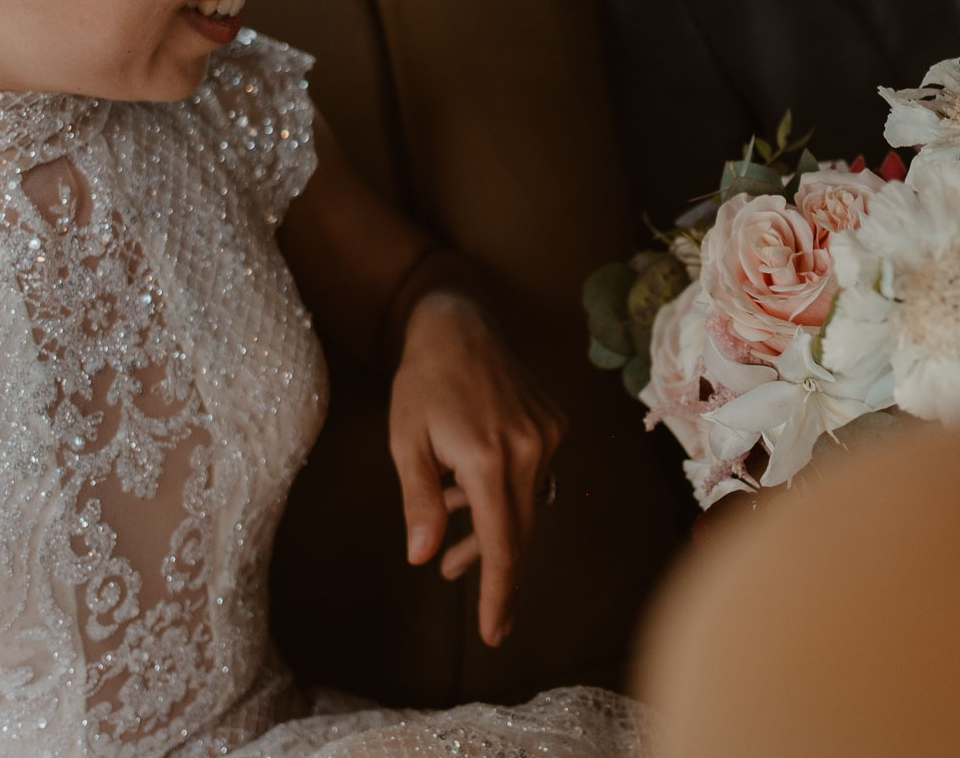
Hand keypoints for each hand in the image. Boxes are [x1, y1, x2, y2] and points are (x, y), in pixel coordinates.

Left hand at [387, 290, 566, 646]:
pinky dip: (505, 499)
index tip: (496, 634)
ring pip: (528, 508)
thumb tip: (423, 557)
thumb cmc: (422, 384)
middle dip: (503, 579)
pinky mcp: (554, 426)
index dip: (500, 592)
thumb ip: (419, 501)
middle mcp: (529, 450)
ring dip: (495, 536)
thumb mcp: (405, 442)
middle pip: (523, 533)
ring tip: (453, 559)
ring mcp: (547, 436)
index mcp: (489, 458)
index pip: (503, 542)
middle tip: (490, 620)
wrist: (458, 326)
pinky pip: (534, 479)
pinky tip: (468, 500)